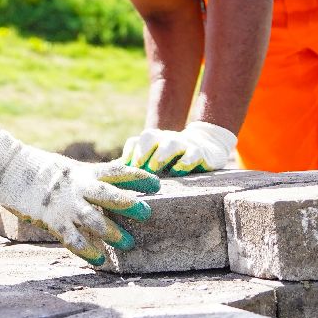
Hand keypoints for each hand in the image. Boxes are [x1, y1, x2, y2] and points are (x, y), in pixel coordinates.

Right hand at [0, 131, 159, 265]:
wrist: (8, 167)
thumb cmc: (38, 169)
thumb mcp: (68, 169)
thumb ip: (88, 179)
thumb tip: (113, 184)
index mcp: (83, 172)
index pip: (116, 172)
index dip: (137, 177)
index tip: (157, 184)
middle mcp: (77, 187)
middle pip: (108, 194)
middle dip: (129, 203)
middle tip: (148, 213)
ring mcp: (63, 204)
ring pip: (92, 218)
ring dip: (111, 231)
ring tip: (128, 242)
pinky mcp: (49, 218)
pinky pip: (71, 237)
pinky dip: (85, 250)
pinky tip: (98, 260)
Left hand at [122, 121, 237, 174]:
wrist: (206, 147)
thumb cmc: (172, 161)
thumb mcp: (154, 164)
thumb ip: (136, 170)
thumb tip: (111, 180)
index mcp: (151, 142)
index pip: (135, 142)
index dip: (128, 153)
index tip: (124, 168)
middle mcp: (165, 140)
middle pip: (150, 136)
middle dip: (142, 151)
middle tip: (137, 167)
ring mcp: (183, 144)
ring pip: (171, 143)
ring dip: (160, 154)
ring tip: (154, 168)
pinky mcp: (200, 152)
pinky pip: (192, 153)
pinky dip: (185, 161)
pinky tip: (179, 170)